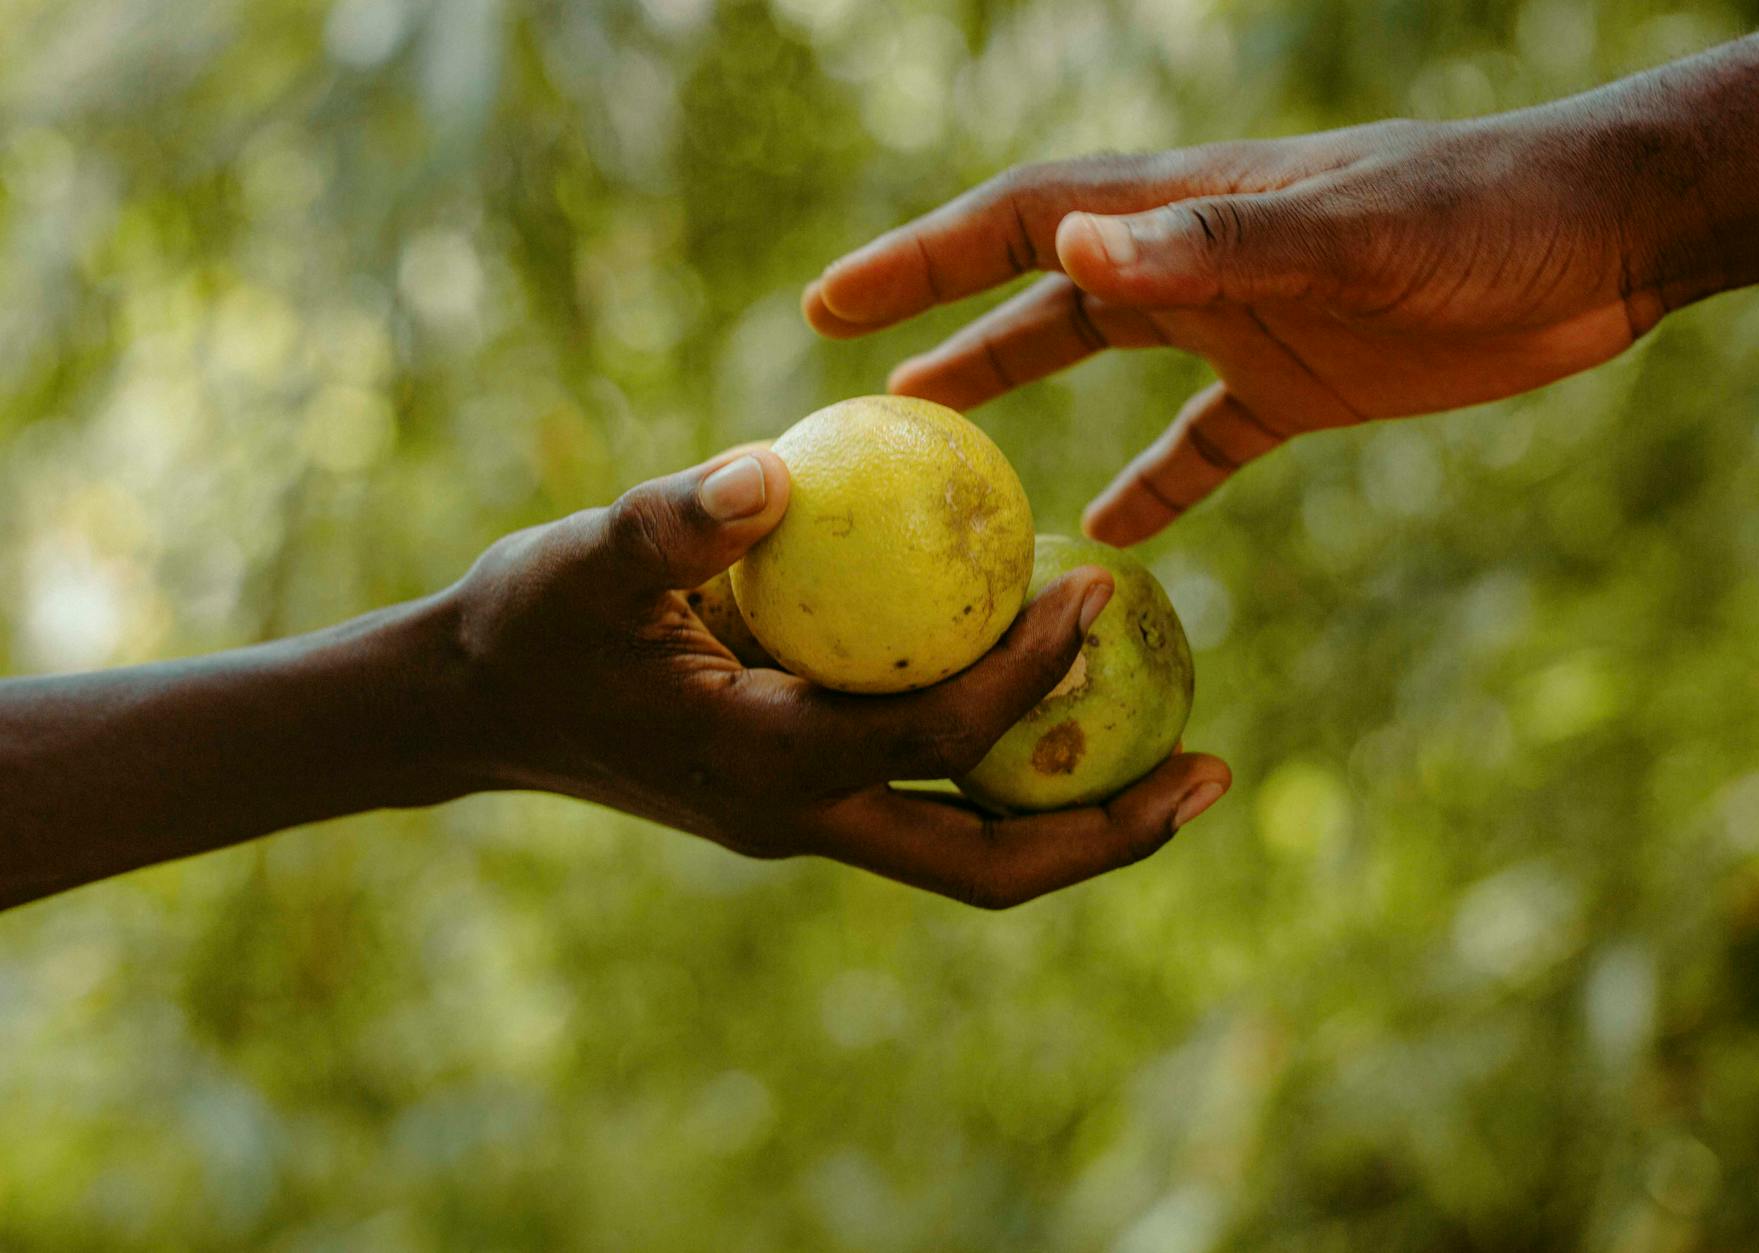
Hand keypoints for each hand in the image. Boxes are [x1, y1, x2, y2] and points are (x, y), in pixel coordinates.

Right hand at [446, 447, 1231, 907]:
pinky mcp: (808, 795)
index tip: (1101, 586)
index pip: (934, 736)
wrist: (475, 705)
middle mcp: (803, 818)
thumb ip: (675, 519)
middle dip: (1108, 837)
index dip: (1029, 671)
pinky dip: (1012, 766)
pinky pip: (936, 796)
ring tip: (1190, 756)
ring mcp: (810, 819)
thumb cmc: (525, 624)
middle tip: (1219, 775)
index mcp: (765, 765)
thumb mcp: (584, 558)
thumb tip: (778, 467)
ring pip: (973, 849)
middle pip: (989, 868)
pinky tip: (1064, 690)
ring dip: (1082, 818)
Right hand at [803, 115, 1667, 544]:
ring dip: (1020, 399)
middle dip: (942, 328)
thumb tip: (1072, 252)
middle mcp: (1197, 264)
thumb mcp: (1353, 231)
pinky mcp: (1300, 385)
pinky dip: (1153, 485)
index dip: (920, 260)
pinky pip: (1201, 443)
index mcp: (1187, 216)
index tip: (832, 305)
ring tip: (942, 455)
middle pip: (1039, 296)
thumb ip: (1216, 244)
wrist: (1603, 239)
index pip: (1021, 224)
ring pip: (1103, 364)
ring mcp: (1245, 324)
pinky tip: (1111, 536)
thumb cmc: (1484, 216)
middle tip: (860, 389)